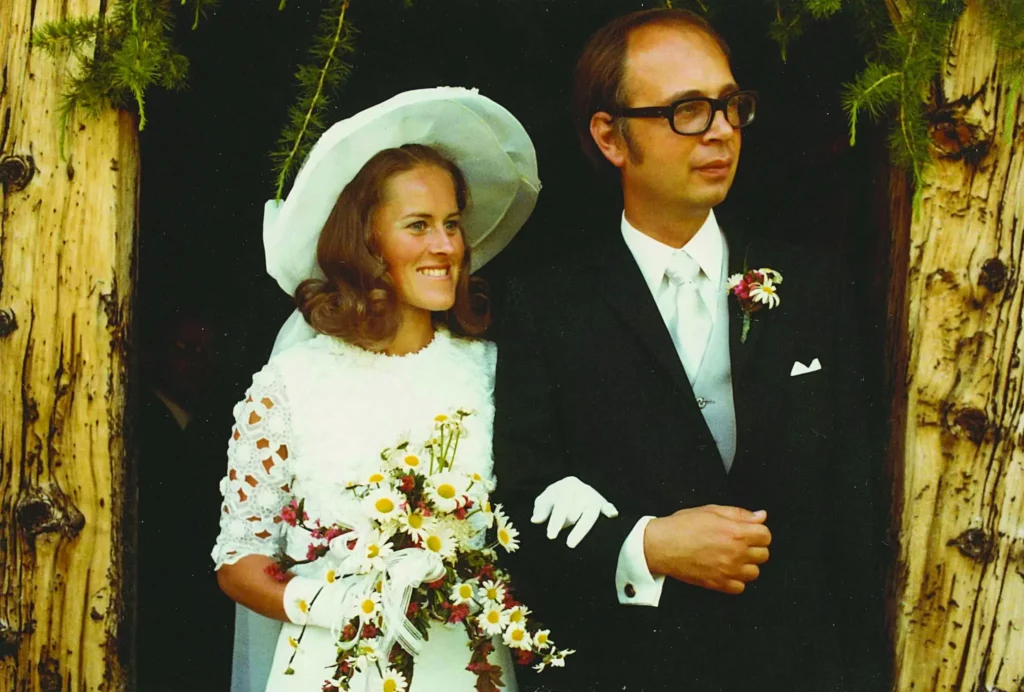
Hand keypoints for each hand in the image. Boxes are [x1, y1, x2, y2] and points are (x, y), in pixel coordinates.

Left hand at [531, 476, 618, 547]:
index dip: (556, 521)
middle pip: (574, 511)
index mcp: (568, 485)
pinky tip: (612, 515)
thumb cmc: (556, 500)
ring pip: (590, 515)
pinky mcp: (604, 505)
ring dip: (580, 530)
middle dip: (566, 524)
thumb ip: (541, 509)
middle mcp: (583, 489)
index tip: (551, 536)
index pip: (561, 504)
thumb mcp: (546, 501)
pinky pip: (608, 508)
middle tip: (555, 537)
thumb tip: (535, 520)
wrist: (573, 494)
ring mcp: (595, 497)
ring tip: (570, 544)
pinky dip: (610, 511)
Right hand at [643, 505, 770, 594]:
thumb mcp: (711, 511)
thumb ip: (739, 514)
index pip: (766, 535)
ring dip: (747, 565)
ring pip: (754, 572)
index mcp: (735, 532)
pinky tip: (726, 570)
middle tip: (740, 543)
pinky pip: (740, 587)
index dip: (759, 532)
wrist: (662, 545)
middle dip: (754, 547)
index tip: (751, 532)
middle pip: (763, 554)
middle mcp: (735, 552)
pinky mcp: (718, 584)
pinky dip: (736, 580)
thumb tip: (760, 516)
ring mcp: (728, 570)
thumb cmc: (682, 526)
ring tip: (732, 557)